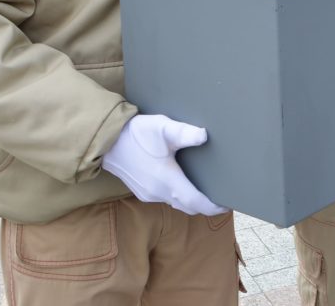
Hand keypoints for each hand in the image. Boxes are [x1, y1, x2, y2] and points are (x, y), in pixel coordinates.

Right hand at [101, 114, 224, 215]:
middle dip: (206, 205)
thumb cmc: (137, 134)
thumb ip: (184, 132)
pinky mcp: (142, 191)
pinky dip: (179, 196)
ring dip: (192, 200)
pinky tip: (185, 183)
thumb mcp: (162, 128)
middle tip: (222, 196)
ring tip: (207, 189)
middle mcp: (158, 193)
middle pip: (188, 207)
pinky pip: (165, 199)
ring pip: (176, 204)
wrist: (107, 142)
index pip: (196, 203)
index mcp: (167, 181)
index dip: (213, 206)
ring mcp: (149, 194)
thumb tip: (204, 135)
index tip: (228, 205)